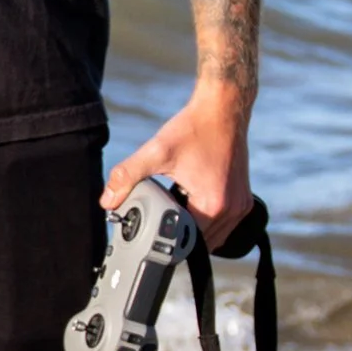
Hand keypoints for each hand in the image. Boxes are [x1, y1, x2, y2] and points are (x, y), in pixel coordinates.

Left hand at [103, 82, 252, 237]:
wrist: (223, 107)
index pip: (186, 242)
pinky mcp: (243, 198)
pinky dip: (207, 220)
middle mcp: (232, 210)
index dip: (164, 239)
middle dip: (179, 236)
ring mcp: (241, 205)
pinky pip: (224, 223)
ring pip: (214, 236)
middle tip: (158, 219)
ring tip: (175, 211)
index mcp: (213, 205)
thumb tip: (107, 201)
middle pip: (201, 243)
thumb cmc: (194, 127)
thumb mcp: (156, 151)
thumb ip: (128, 176)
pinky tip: (191, 204)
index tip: (149, 229)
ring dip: (194, 230)